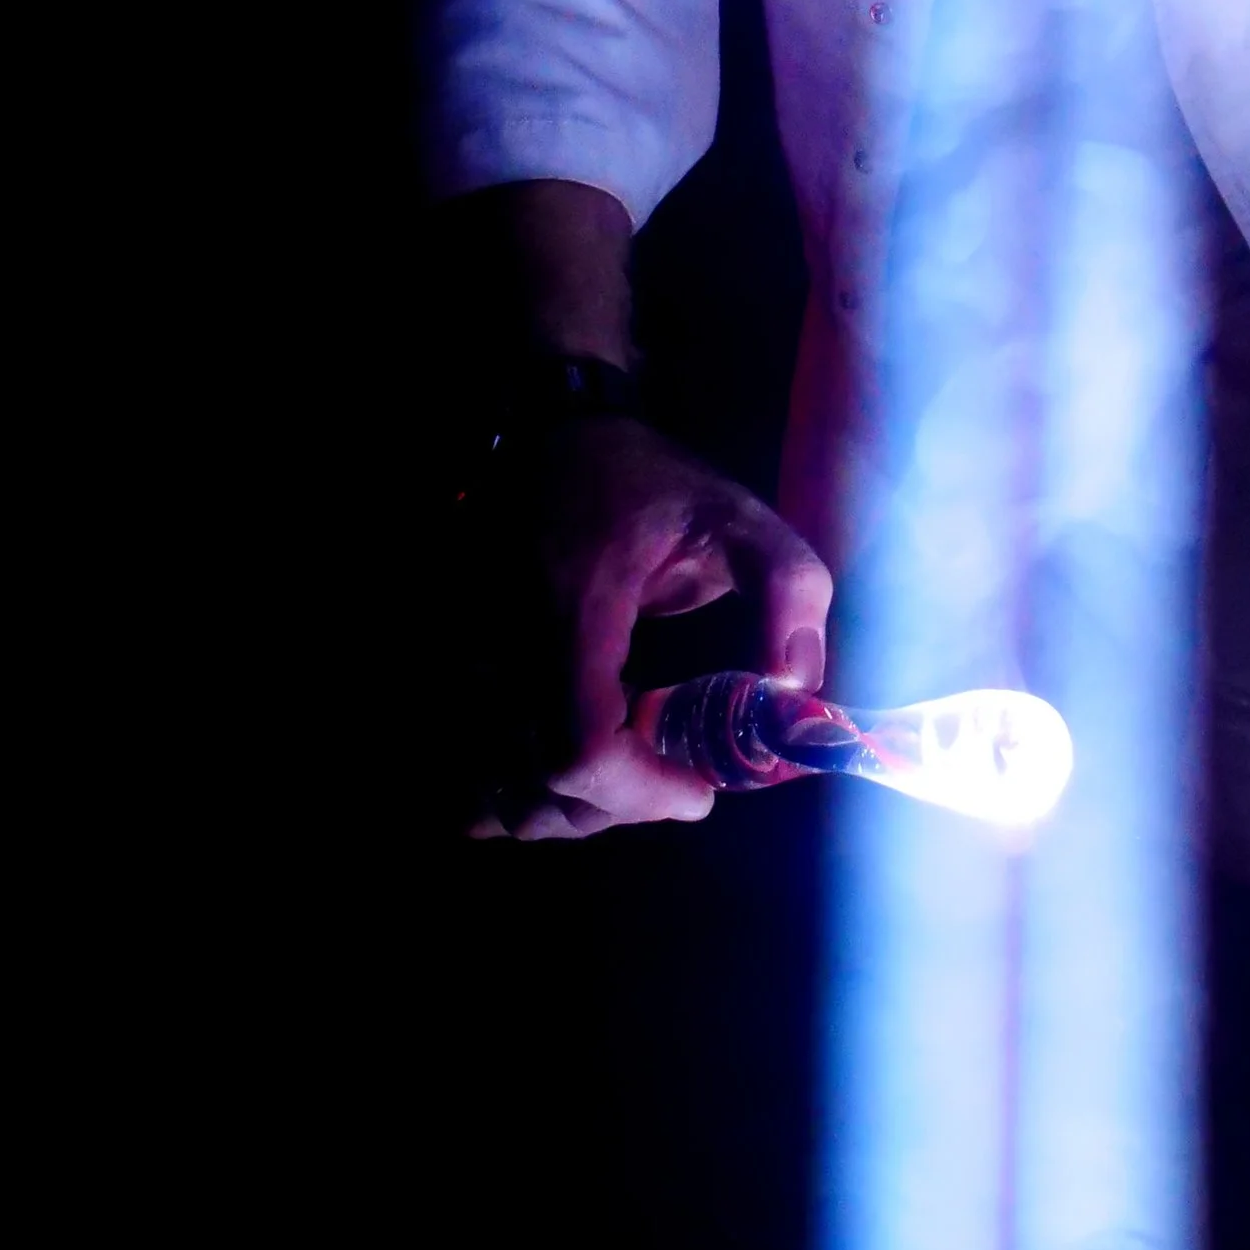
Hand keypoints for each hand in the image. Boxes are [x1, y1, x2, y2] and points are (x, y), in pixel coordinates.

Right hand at [468, 417, 832, 843]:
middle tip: (676, 779)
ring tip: (631, 774)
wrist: (551, 440)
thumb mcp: (734, 517)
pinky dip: (514, 793)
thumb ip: (787, 587)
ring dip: (571, 810)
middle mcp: (498, 648)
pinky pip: (468, 769)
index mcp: (571, 611)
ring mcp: (462, 666)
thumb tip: (799, 687)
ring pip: (498, 792)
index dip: (640, 791)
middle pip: (539, 788)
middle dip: (621, 804)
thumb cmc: (647, 487)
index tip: (700, 789)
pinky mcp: (450, 674)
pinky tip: (566, 778)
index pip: (580, 749)